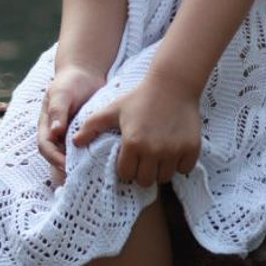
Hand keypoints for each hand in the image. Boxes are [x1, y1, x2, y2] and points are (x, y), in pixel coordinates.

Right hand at [37, 64, 105, 186]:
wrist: (85, 74)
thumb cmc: (70, 82)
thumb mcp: (62, 93)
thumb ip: (57, 111)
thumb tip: (55, 132)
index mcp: (46, 125)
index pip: (45, 147)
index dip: (54, 159)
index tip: (67, 166)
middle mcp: (56, 134)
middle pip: (56, 157)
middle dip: (66, 168)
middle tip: (81, 177)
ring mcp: (69, 135)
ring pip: (70, 156)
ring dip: (78, 165)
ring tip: (92, 175)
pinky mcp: (83, 135)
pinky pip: (84, 150)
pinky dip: (90, 157)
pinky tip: (102, 162)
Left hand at [73, 77, 201, 187]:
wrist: (173, 84)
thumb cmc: (139, 97)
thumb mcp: (113, 109)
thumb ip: (92, 126)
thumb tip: (74, 142)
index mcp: (132, 143)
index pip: (126, 174)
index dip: (126, 168)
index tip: (129, 158)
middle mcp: (153, 150)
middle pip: (145, 181)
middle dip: (142, 173)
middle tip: (143, 160)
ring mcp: (174, 151)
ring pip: (165, 177)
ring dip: (160, 170)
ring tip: (157, 156)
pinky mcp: (191, 149)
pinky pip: (184, 169)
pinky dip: (179, 164)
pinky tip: (173, 151)